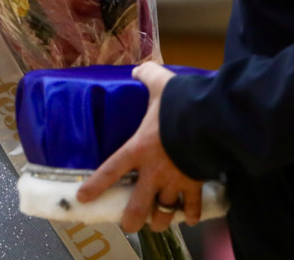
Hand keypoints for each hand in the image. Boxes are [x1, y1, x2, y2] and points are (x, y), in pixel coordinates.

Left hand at [77, 62, 203, 232]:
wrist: (210, 120)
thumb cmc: (179, 103)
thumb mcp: (160, 84)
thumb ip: (147, 76)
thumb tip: (138, 68)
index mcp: (137, 149)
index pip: (110, 171)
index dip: (95, 186)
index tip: (83, 198)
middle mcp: (153, 171)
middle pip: (137, 207)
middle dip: (131, 220)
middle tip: (129, 224)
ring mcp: (175, 181)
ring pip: (164, 212)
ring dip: (160, 220)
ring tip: (157, 223)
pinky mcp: (195, 184)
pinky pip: (192, 206)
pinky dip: (191, 214)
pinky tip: (190, 218)